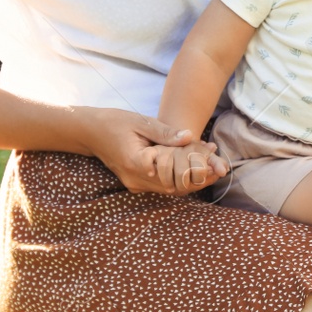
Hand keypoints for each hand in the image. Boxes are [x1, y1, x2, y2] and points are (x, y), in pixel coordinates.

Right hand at [81, 107, 227, 195]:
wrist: (91, 132)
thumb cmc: (115, 122)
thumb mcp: (141, 121)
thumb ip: (165, 132)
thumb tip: (189, 137)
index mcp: (136, 161)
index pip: (171, 172)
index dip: (193, 168)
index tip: (211, 161)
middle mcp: (136, 179)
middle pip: (174, 185)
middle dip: (199, 177)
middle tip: (220, 166)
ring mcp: (136, 184)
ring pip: (170, 189)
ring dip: (192, 179)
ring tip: (213, 166)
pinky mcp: (138, 184)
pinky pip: (163, 185)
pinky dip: (180, 177)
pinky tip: (195, 166)